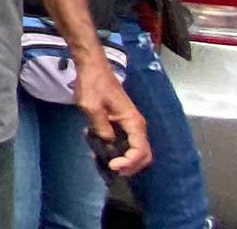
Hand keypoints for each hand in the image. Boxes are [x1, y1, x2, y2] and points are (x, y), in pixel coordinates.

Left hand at [73, 61, 150, 175]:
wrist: (92, 68)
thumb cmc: (93, 85)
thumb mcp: (92, 107)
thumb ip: (102, 128)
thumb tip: (108, 144)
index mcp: (133, 121)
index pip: (141, 150)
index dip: (129, 163)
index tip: (112, 166)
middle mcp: (137, 125)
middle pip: (144, 155)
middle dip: (131, 166)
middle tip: (112, 170)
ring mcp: (131, 124)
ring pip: (136, 150)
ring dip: (124, 160)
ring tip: (104, 160)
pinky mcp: (123, 123)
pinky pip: (127, 142)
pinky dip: (119, 151)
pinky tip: (101, 149)